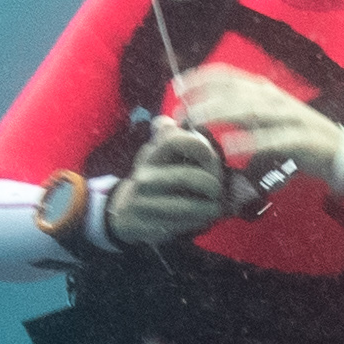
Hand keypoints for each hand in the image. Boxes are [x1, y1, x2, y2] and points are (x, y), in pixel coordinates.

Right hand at [108, 123, 232, 245]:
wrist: (126, 211)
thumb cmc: (156, 177)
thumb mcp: (159, 153)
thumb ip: (170, 135)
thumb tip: (173, 116)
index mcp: (151, 154)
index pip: (175, 140)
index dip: (200, 147)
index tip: (208, 156)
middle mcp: (145, 177)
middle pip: (193, 177)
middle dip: (214, 183)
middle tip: (217, 187)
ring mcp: (146, 203)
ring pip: (195, 206)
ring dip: (212, 207)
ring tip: (214, 205)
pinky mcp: (152, 227)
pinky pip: (189, 224)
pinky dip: (202, 220)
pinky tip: (201, 216)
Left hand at [171, 67, 343, 197]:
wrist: (337, 153)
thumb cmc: (295, 138)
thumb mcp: (263, 123)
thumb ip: (238, 119)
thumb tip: (203, 119)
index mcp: (265, 91)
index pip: (229, 76)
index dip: (202, 77)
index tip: (179, 87)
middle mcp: (275, 98)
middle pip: (234, 91)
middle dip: (204, 100)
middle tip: (181, 114)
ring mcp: (289, 116)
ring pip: (250, 109)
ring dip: (220, 113)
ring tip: (197, 121)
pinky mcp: (301, 138)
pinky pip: (273, 138)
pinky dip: (251, 141)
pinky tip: (231, 147)